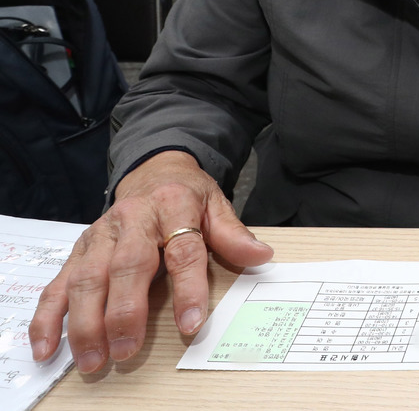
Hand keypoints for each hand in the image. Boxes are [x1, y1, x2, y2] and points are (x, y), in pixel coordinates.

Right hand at [29, 150, 272, 371]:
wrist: (154, 170)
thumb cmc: (187, 195)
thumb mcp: (216, 206)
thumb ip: (233, 234)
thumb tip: (261, 256)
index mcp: (174, 206)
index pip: (183, 250)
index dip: (188, 288)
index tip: (190, 323)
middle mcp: (133, 219)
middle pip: (127, 267)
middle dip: (124, 312)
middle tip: (127, 350)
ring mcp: (101, 234)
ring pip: (87, 278)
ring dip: (86, 322)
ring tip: (93, 358)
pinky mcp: (79, 249)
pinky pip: (59, 283)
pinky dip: (49, 316)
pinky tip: (48, 346)